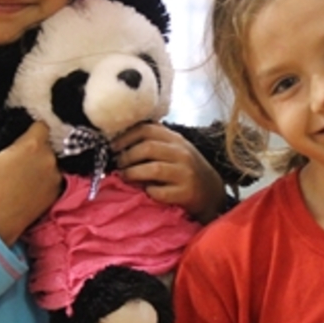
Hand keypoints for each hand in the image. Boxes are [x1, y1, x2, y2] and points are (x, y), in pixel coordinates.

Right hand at [0, 121, 61, 245]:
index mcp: (33, 145)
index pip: (41, 125)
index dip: (31, 128)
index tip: (22, 136)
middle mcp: (49, 157)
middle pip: (45, 144)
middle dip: (34, 147)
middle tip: (19, 157)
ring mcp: (56, 175)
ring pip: (50, 161)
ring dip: (41, 163)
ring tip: (25, 174)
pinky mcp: (57, 190)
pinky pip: (52, 177)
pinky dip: (44, 178)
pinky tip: (31, 186)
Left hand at [111, 122, 225, 223]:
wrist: (210, 191)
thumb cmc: (184, 168)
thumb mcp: (173, 149)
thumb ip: (154, 141)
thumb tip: (120, 140)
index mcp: (175, 139)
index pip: (147, 129)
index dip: (126, 137)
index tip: (113, 146)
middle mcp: (181, 153)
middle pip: (148, 148)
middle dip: (127, 156)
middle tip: (118, 164)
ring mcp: (185, 173)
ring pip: (153, 169)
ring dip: (133, 173)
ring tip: (124, 176)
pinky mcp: (185, 193)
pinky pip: (160, 192)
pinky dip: (149, 191)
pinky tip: (146, 191)